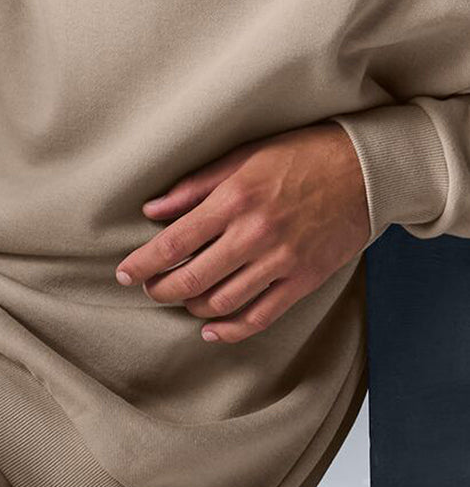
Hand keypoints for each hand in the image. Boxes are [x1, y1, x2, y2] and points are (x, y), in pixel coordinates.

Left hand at [114, 123, 370, 344]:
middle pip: (191, 278)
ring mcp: (280, 261)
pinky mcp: (303, 280)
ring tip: (180, 299)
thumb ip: (194, 187)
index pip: (173, 242)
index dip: (143, 263)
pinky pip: (260, 316)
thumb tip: (151, 210)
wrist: (364, 170)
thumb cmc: (299, 155)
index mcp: (234, 199)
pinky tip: (211, 330)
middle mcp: (254, 234)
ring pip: (221, 302)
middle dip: (161, 289)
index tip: (124, 274)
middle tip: (148, 289)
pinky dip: (230, 330)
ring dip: (192, 307)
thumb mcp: (241, 157)